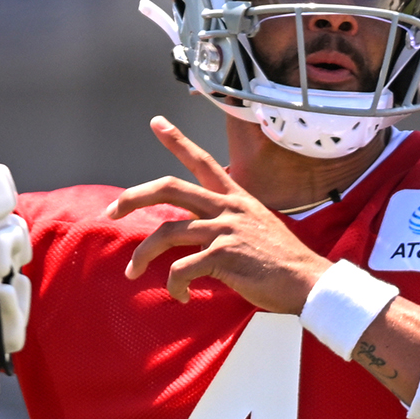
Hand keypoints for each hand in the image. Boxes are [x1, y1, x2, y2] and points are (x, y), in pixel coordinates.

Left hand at [108, 117, 332, 309]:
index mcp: (235, 198)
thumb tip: (198, 235)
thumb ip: (227, 224)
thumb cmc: (281, 260)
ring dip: (142, 255)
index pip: (202, 162)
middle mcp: (227, 208)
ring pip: (166, 232)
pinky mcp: (224, 256)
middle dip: (133, 197)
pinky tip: (180, 295)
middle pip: (170, 188)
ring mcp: (225, 230)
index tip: (157, 123)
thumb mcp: (256, 227)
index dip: (177, 140)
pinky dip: (174, 285)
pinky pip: (181, 269)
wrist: (307, 280)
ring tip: (132, 272)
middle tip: (111, 210)